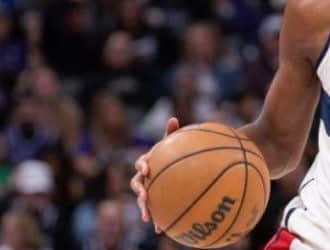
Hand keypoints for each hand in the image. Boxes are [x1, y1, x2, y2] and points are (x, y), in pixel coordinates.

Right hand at [131, 117, 179, 232]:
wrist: (174, 168)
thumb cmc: (172, 154)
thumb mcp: (172, 144)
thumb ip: (171, 134)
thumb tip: (173, 117)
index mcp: (148, 162)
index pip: (141, 163)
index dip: (142, 165)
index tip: (147, 169)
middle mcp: (144, 177)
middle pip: (136, 184)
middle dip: (138, 191)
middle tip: (143, 196)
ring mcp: (147, 189)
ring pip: (142, 199)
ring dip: (144, 208)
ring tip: (148, 217)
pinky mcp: (153, 200)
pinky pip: (154, 210)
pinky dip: (157, 219)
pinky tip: (161, 230)